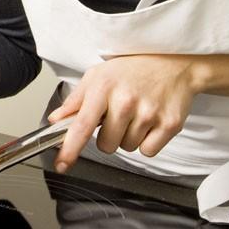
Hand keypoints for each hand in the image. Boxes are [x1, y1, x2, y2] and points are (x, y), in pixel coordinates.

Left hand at [47, 54, 198, 172]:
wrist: (173, 64)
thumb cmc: (131, 70)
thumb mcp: (97, 76)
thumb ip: (75, 101)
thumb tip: (55, 120)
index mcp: (103, 87)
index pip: (82, 125)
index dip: (70, 148)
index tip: (62, 164)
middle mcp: (126, 101)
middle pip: (106, 145)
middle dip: (108, 136)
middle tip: (118, 115)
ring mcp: (149, 113)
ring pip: (127, 148)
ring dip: (128, 137)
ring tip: (136, 114)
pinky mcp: (170, 124)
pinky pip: (148, 151)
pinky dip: (147, 142)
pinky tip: (150, 121)